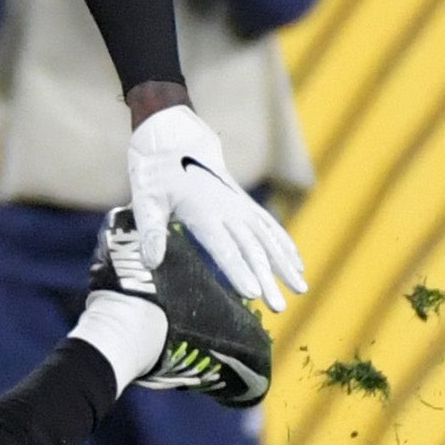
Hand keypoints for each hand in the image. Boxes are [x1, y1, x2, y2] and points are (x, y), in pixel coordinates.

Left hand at [126, 101, 307, 308]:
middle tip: (280, 308)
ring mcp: (240, 205)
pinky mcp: (244, 203)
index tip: (253, 293)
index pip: (224, 247)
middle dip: (268, 278)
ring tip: (300, 290)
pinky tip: (297, 265)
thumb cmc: (155, 172)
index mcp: (203, 211)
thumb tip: (151, 263)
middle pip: (251, 248)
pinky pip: (270, 226)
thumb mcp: (144, 199)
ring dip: (285, 264)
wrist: (174, 137)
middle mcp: (228, 209)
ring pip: (267, 239)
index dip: (238, 271)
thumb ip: (150, 231)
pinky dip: (285, 245)